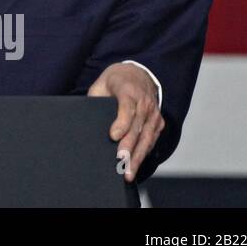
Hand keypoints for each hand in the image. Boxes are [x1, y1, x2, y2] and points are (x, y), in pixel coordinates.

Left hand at [88, 62, 163, 182]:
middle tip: (121, 163)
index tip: (113, 137)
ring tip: (129, 172)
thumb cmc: (115, 81)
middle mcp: (145, 102)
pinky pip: (153, 139)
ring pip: (147, 137)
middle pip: (137, 127)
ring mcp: (154, 113)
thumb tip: (88, 119)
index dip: (121, 123)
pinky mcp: (158, 122)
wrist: (138, 73)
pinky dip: (145, 153)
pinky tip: (137, 164)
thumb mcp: (101, 84)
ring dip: (138, 156)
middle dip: (129, 147)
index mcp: (128, 90)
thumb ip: (95, 99)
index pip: (127, 108)